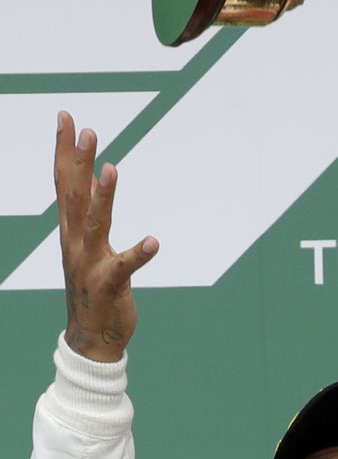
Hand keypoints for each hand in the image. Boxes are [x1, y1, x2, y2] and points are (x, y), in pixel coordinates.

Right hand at [55, 111, 158, 361]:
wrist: (92, 340)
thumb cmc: (94, 291)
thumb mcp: (90, 248)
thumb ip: (91, 218)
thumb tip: (96, 184)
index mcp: (71, 233)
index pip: (64, 184)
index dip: (63, 151)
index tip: (66, 118)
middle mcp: (75, 244)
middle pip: (72, 195)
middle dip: (77, 161)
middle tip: (85, 129)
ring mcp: (90, 265)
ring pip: (95, 225)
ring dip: (104, 197)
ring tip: (113, 169)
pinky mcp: (108, 286)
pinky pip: (124, 268)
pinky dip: (139, 254)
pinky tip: (154, 241)